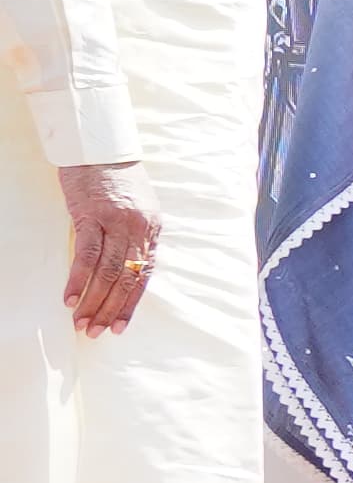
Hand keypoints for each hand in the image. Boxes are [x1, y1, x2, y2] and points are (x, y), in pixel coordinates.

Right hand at [53, 160, 159, 336]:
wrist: (101, 149)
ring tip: (81, 321)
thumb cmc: (118, 181)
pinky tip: (70, 297)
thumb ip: (135, 239)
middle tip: (95, 332)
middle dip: (111, 309)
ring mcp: (116, 222)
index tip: (119, 326)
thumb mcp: (138, 210)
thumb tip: (126, 272)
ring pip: (107, 271)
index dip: (131, 303)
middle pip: (126, 278)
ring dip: (93, 300)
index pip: (145, 275)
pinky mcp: (92, 215)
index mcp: (153, 229)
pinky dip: (78, 279)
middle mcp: (139, 228)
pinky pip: (87, 254)